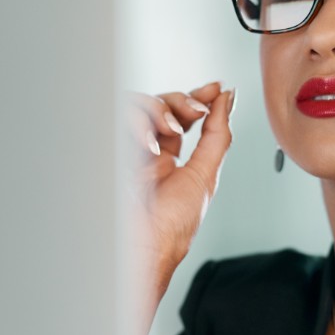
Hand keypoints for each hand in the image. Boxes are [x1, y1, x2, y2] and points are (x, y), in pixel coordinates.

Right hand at [125, 83, 234, 287]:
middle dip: (183, 100)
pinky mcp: (107, 146)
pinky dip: (139, 122)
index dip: (197, 98)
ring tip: (174, 128)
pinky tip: (151, 146)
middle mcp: (145, 151)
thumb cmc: (172, 225)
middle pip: (161, 104)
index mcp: (168, 160)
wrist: (145, 246)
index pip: (180, 117)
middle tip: (198, 111)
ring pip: (138, 103)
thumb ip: (218, 135)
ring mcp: (125, 148)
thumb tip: (227, 99)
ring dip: (161, 109)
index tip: (216, 88)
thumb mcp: (205, 175)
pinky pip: (118, 114)